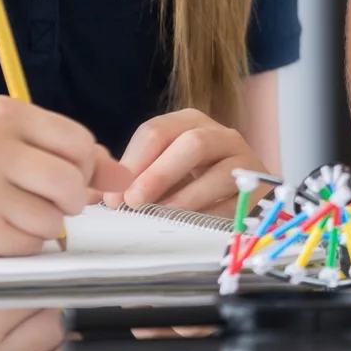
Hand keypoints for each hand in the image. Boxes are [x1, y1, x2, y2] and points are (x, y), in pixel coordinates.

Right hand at [0, 95, 132, 255]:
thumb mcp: (12, 142)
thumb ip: (69, 152)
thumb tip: (125, 176)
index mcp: (5, 113)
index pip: (79, 143)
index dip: (82, 167)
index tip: (62, 175)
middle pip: (71, 182)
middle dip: (67, 199)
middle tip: (41, 199)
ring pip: (54, 219)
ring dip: (44, 225)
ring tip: (13, 214)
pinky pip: (30, 245)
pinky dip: (23, 245)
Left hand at [106, 108, 268, 215]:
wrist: (249, 200)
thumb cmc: (197, 186)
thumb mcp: (162, 178)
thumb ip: (129, 183)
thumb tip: (91, 194)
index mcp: (188, 123)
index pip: (155, 131)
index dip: (131, 164)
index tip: (113, 198)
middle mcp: (218, 134)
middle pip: (189, 142)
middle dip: (156, 174)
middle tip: (132, 204)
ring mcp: (243, 159)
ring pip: (216, 169)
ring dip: (184, 196)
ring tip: (160, 217)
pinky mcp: (259, 187)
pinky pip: (235, 199)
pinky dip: (210, 214)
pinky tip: (191, 227)